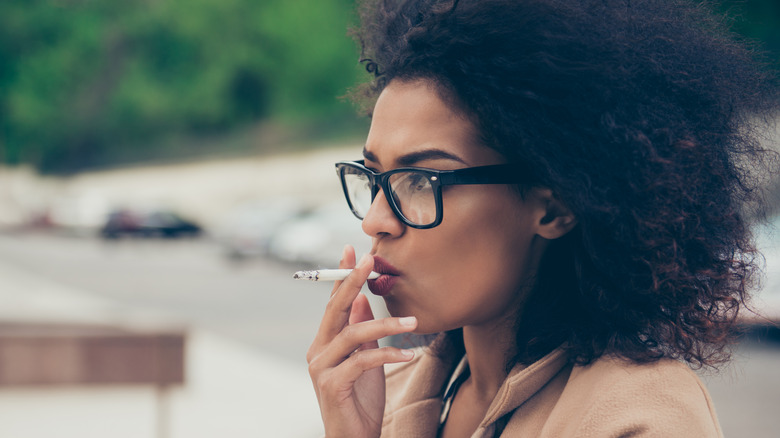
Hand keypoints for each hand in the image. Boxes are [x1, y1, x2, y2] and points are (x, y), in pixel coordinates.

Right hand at [306, 245, 417, 437]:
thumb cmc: (360, 400)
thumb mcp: (365, 358)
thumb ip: (360, 330)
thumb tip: (360, 297)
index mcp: (324, 342)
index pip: (333, 303)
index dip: (342, 276)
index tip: (351, 250)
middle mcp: (317, 351)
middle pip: (334, 309)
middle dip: (352, 281)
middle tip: (369, 260)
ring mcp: (321, 368)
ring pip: (352, 334)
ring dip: (386, 323)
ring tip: (413, 320)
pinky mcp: (332, 385)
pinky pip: (363, 361)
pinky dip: (388, 353)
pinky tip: (408, 351)